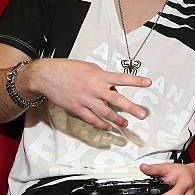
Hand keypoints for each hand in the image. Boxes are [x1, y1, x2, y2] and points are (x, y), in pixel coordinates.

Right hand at [30, 59, 150, 129]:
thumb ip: (102, 77)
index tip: (148, 83)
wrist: (46, 76)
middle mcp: (94, 88)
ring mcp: (86, 100)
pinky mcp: (77, 108)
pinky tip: (108, 127)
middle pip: (117, 100)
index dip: (136, 81)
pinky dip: (101, 124)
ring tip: (126, 124)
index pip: (121, 78)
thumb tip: (113, 87)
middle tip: (142, 114)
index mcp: (99, 76)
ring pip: (106, 113)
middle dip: (131, 108)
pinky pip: (92, 119)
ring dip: (118, 120)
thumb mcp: (89, 68)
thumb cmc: (68, 69)